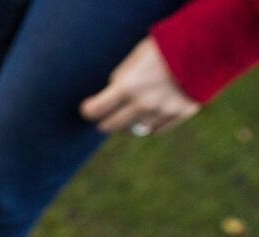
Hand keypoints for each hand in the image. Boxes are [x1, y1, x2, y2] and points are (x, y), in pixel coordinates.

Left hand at [80, 38, 199, 135]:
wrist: (210, 45)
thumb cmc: (169, 46)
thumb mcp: (138, 55)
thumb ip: (123, 75)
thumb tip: (112, 90)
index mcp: (128, 85)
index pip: (96, 110)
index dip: (89, 110)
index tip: (88, 108)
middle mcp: (143, 103)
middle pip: (111, 126)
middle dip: (105, 121)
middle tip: (104, 117)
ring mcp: (162, 111)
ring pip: (135, 130)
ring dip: (129, 123)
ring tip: (130, 113)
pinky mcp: (180, 114)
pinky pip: (156, 129)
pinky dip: (150, 124)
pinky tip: (150, 115)